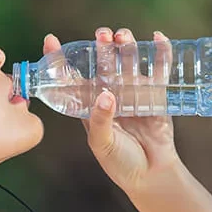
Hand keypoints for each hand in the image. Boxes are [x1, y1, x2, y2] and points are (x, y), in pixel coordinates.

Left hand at [42, 27, 183, 195]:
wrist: (150, 176)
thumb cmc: (120, 163)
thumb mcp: (102, 144)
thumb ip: (100, 121)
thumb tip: (106, 95)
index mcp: (90, 105)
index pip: (71, 78)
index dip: (60, 60)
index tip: (51, 41)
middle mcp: (110, 93)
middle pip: (104, 63)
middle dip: (102, 46)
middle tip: (102, 35)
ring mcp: (134, 92)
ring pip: (129, 61)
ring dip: (126, 45)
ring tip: (123, 36)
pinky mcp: (156, 95)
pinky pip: (159, 70)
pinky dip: (160, 53)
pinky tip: (158, 38)